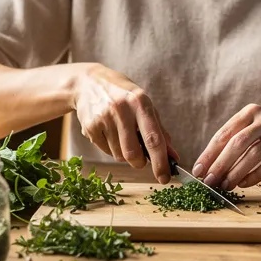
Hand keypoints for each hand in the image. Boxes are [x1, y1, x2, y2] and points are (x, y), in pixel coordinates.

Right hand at [72, 63, 176, 182]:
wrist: (88, 82)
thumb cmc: (123, 95)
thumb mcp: (143, 104)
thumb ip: (159, 129)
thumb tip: (172, 155)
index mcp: (140, 102)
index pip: (154, 139)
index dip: (161, 162)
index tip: (165, 177)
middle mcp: (122, 109)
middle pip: (133, 153)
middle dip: (140, 163)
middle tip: (140, 160)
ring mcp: (104, 118)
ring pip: (119, 155)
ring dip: (124, 154)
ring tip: (121, 136)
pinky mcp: (90, 127)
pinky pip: (105, 151)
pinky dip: (110, 148)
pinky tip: (108, 132)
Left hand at [193, 104, 260, 189]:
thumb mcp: (246, 138)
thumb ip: (227, 149)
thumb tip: (204, 170)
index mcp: (250, 112)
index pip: (225, 133)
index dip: (209, 153)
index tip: (198, 170)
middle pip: (239, 141)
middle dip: (221, 163)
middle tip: (210, 181)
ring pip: (255, 153)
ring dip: (236, 171)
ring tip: (225, 185)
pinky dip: (255, 175)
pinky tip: (243, 184)